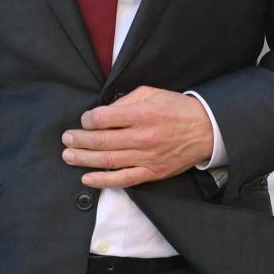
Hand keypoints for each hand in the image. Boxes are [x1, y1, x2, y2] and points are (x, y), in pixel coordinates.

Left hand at [61, 86, 213, 188]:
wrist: (207, 130)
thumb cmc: (177, 109)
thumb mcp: (152, 93)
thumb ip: (125, 101)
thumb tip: (102, 112)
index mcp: (143, 114)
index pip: (104, 118)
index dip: (88, 119)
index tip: (84, 119)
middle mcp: (143, 137)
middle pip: (102, 141)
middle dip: (79, 140)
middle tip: (66, 139)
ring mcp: (147, 158)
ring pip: (108, 161)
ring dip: (84, 159)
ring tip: (68, 156)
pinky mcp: (151, 173)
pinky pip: (123, 180)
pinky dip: (102, 181)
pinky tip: (86, 178)